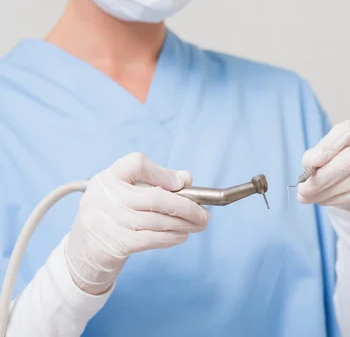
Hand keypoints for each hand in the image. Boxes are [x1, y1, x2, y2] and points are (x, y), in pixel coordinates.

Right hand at [65, 153, 208, 294]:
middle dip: (186, 206)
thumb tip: (186, 178)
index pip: (136, 163)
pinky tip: (182, 235)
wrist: (81, 250)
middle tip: (204, 212)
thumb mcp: (124, 191)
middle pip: (155, 197)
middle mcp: (105, 197)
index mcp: (108, 177)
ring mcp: (109, 222)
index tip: (181, 183)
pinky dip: (171, 237)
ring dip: (184, 224)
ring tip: (199, 224)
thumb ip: (154, 180)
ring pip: (157, 221)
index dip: (162, 173)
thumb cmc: (111, 213)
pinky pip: (151, 239)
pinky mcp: (115, 244)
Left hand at [297, 120, 349, 220]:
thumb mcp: (336, 153)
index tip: (307, 162)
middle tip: (302, 189)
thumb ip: (322, 156)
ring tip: (306, 197)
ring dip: (324, 192)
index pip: (344, 134)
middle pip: (347, 161)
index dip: (325, 148)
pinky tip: (323, 200)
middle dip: (321, 177)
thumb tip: (307, 167)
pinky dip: (337, 199)